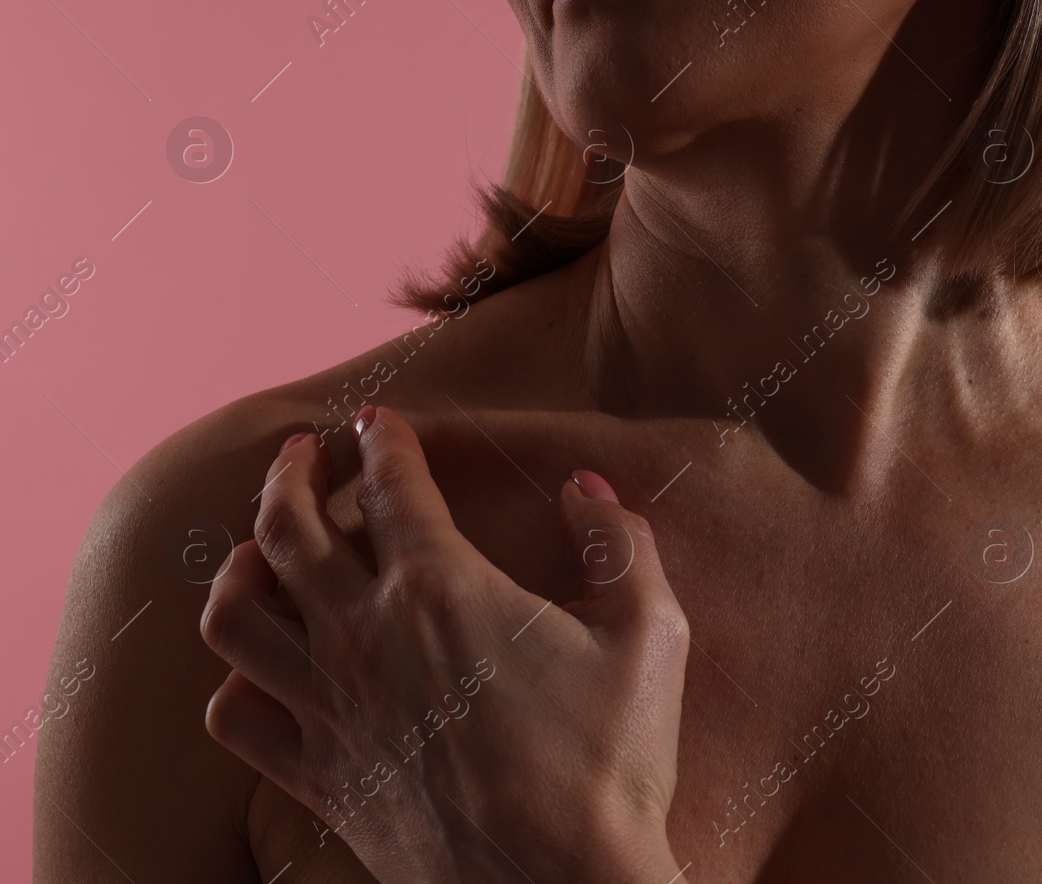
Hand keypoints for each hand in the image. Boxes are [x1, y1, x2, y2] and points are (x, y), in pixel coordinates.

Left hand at [199, 406, 689, 883]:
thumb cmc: (610, 764)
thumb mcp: (650, 633)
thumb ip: (618, 544)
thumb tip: (587, 488)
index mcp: (441, 588)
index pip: (388, 483)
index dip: (380, 439)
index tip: (377, 420)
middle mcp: (365, 637)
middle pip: (286, 529)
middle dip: (288, 474)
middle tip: (300, 454)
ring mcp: (330, 710)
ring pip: (236, 615)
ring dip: (241, 565)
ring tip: (261, 550)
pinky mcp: (319, 776)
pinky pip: (237, 714)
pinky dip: (236, 677)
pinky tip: (265, 665)